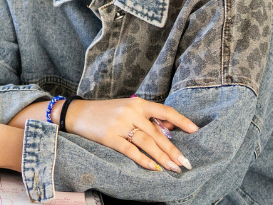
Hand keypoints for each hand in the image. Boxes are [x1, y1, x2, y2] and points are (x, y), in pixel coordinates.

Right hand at [62, 96, 196, 171]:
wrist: (78, 113)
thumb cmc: (106, 111)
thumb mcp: (128, 107)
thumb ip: (148, 116)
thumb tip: (171, 126)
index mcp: (138, 103)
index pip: (165, 111)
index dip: (181, 121)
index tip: (195, 131)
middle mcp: (131, 112)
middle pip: (157, 132)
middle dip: (173, 149)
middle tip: (186, 162)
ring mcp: (120, 124)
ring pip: (147, 142)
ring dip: (162, 157)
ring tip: (173, 168)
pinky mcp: (110, 137)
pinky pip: (130, 150)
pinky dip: (143, 160)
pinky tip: (153, 168)